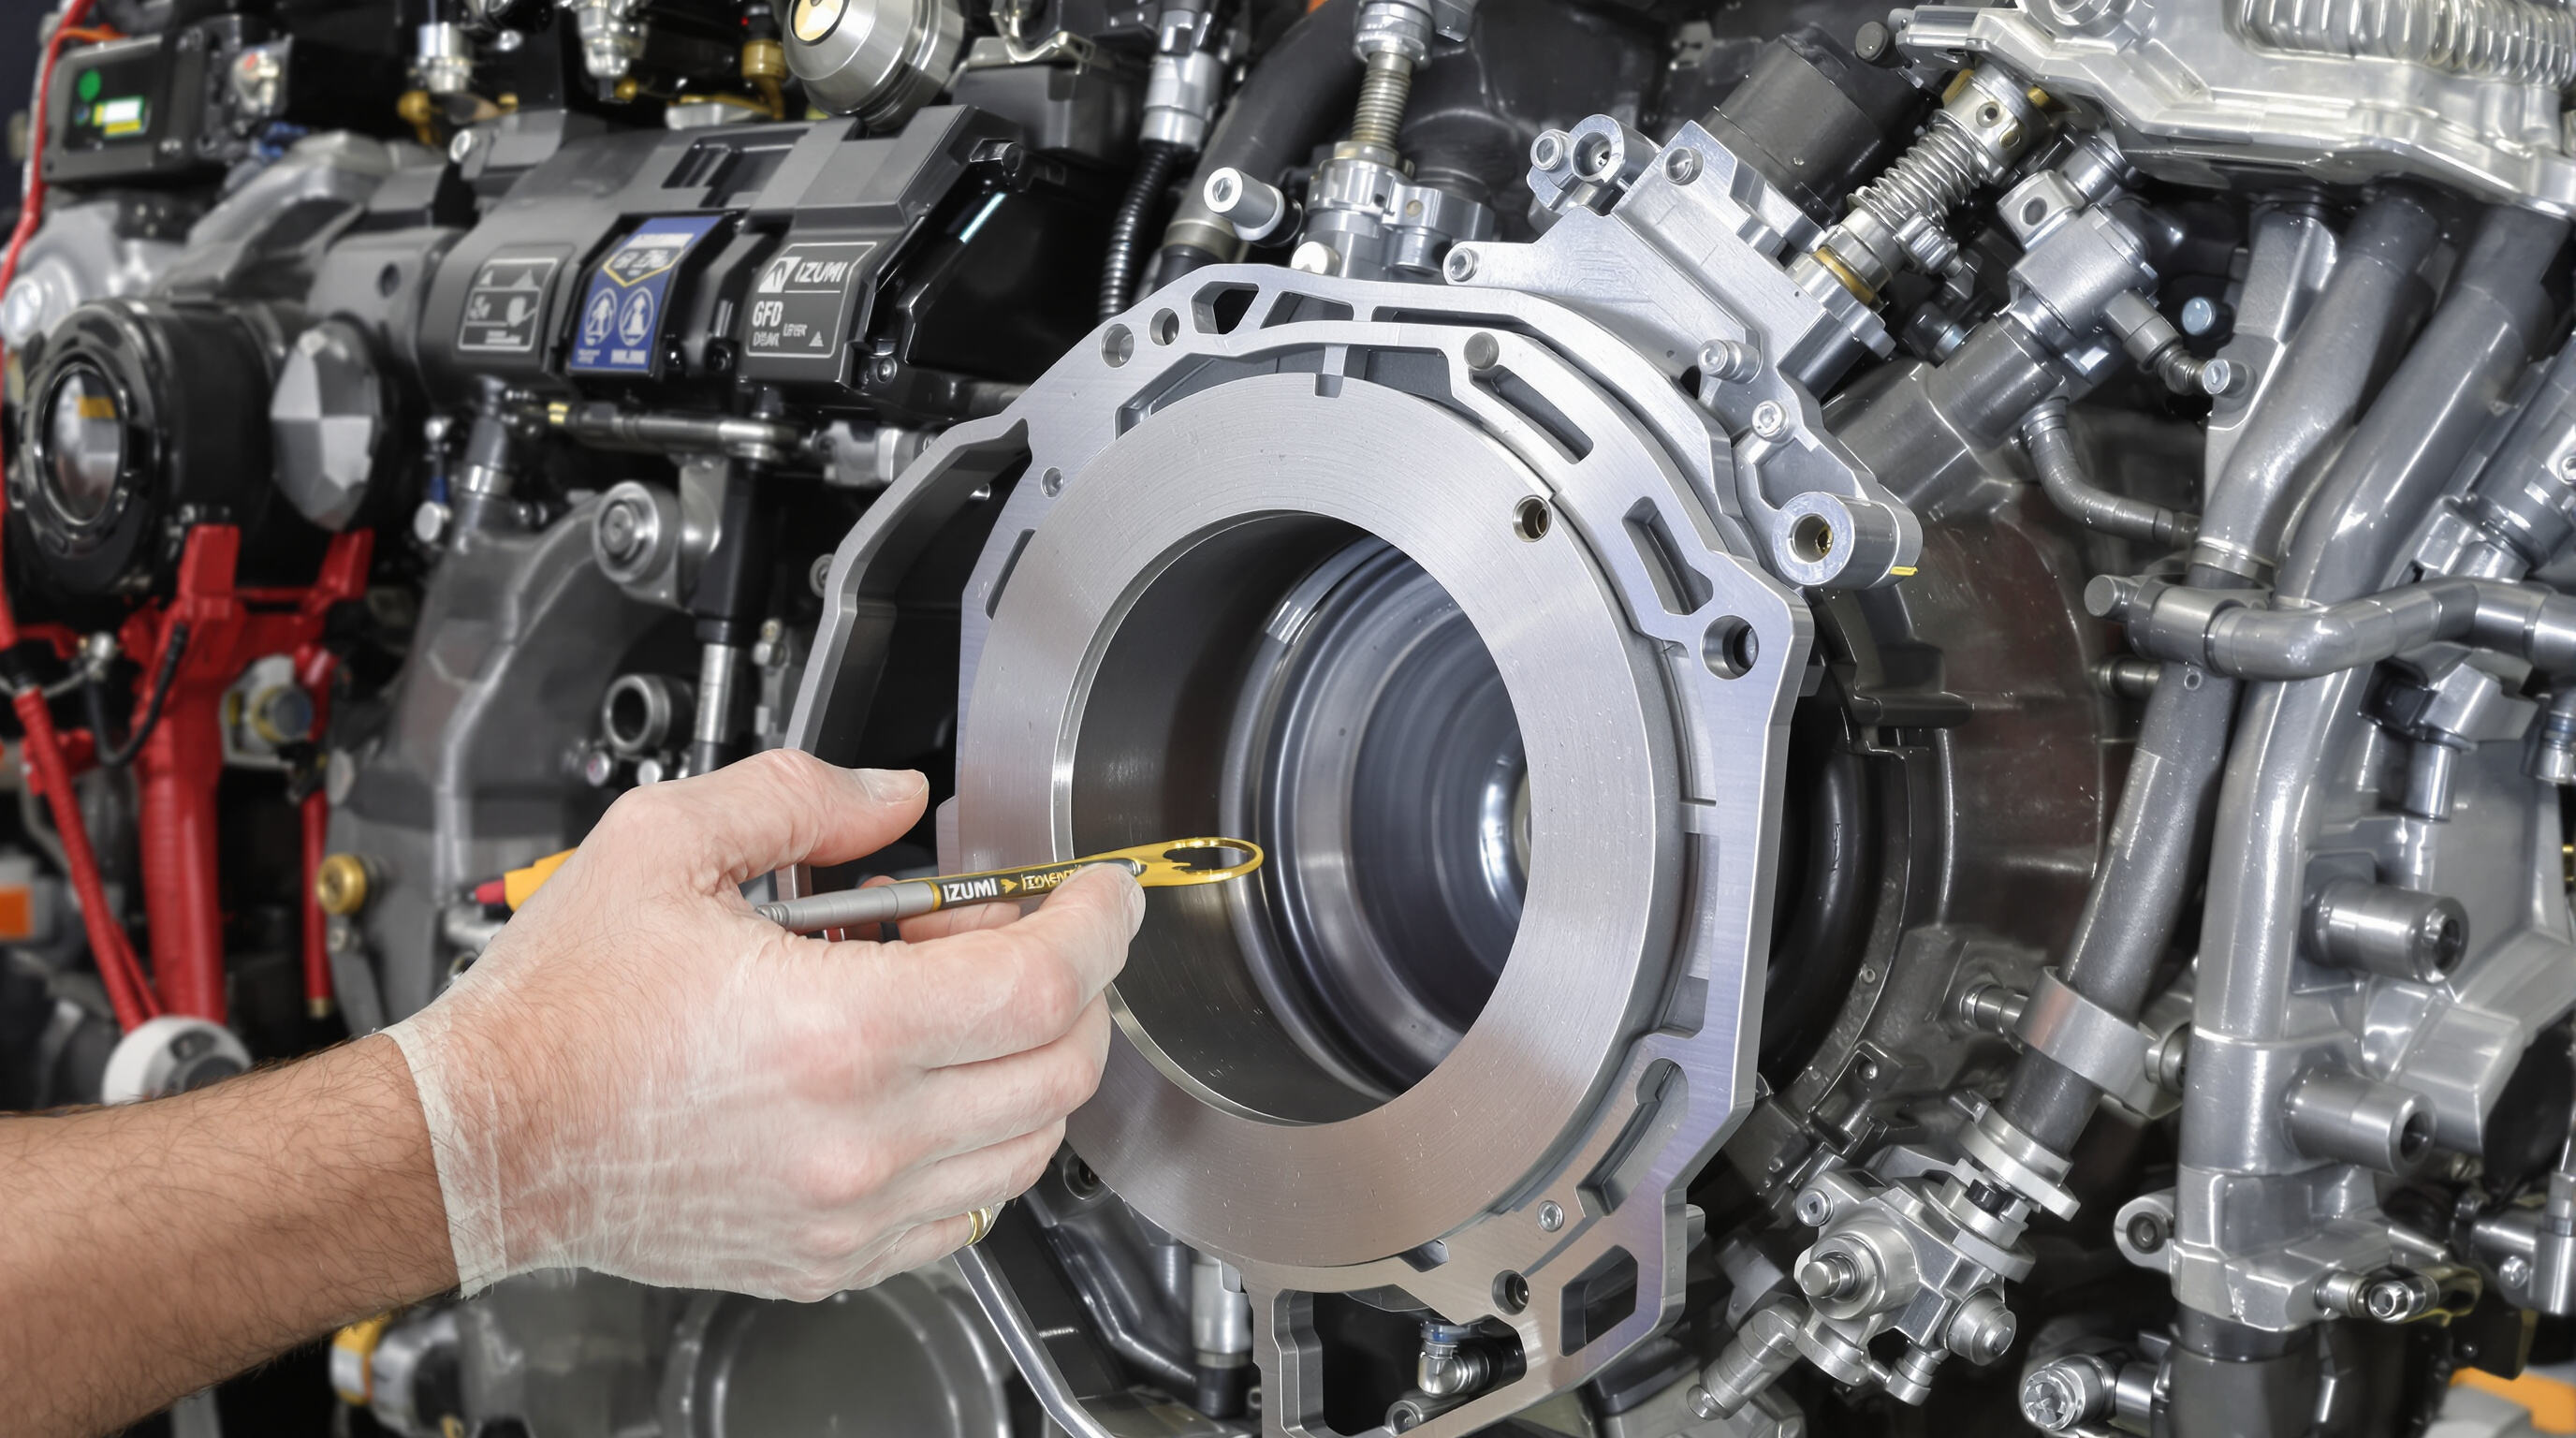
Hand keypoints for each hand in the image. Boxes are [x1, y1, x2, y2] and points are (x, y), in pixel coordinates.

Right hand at [385, 749, 1141, 1299]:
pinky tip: (916, 1084)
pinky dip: (977, 1142)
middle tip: (994, 932)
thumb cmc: (558, 1012)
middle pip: (1062, 1067)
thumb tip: (896, 795)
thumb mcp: (665, 845)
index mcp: (838, 1032)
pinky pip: (964, 1209)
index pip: (1045, 984)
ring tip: (942, 1003)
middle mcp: (862, 1138)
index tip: (1101, 895)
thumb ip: (802, 797)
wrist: (483, 1142)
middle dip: (1066, 985)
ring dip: (1027, 1063)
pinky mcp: (833, 1257)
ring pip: (1030, 1146)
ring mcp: (852, 1212)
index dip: (1100, 927)